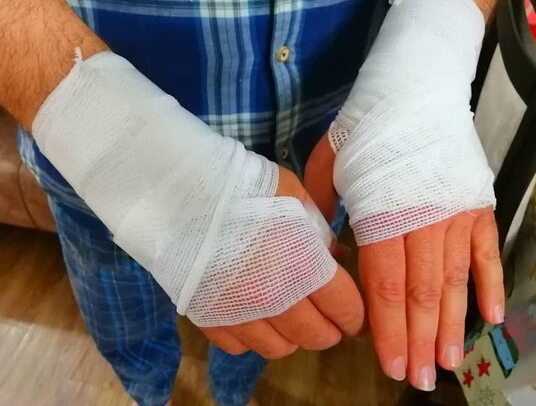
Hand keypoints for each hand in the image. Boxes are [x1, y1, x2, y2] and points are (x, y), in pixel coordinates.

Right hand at [201, 166, 364, 358]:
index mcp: (305, 268)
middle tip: (324, 316)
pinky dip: (250, 336)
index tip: (352, 314)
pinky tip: (250, 313)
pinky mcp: (207, 319)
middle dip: (327, 330)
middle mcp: (275, 301)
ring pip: (278, 349)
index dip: (354, 316)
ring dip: (289, 336)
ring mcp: (238, 314)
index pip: (345, 310)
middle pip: (315, 337)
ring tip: (286, 315)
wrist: (181, 190)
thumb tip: (336, 259)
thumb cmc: (245, 186)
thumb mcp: (295, 198)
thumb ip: (320, 234)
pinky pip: (238, 347)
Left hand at [304, 134, 504, 389]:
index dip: (387, 330)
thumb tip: (319, 250)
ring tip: (448, 363)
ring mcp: (455, 213)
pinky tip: (489, 318)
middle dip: (418, 341)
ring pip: (454, 280)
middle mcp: (423, 220)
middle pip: (420, 293)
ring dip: (451, 325)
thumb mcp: (326, 165)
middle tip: (418, 380)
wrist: (413, 86)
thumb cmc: (364, 127)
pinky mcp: (476, 204)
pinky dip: (489, 285)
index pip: (385, 285)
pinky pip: (487, 252)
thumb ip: (320, 211)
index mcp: (381, 213)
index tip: (388, 364)